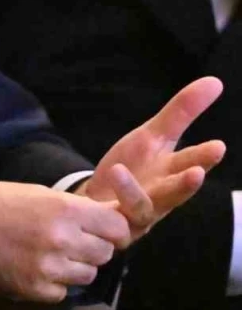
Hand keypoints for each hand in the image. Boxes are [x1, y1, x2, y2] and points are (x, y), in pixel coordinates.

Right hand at [0, 182, 128, 301]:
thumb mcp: (31, 192)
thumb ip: (67, 207)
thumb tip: (99, 217)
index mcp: (62, 209)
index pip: (117, 228)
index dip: (111, 230)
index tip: (102, 230)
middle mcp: (61, 239)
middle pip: (104, 253)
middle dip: (91, 247)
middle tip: (69, 240)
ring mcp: (48, 268)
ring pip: (87, 275)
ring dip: (74, 266)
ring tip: (48, 254)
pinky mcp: (34, 290)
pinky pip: (62, 291)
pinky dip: (52, 283)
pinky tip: (30, 267)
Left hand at [81, 76, 225, 241]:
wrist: (98, 203)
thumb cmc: (132, 169)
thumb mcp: (152, 136)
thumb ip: (182, 112)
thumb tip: (216, 81)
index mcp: (170, 173)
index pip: (191, 163)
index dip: (203, 157)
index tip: (218, 146)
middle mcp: (159, 198)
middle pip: (174, 192)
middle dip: (184, 184)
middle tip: (195, 173)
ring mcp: (135, 216)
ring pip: (140, 209)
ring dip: (132, 192)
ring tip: (119, 170)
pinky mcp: (111, 228)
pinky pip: (107, 222)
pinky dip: (98, 208)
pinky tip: (92, 193)